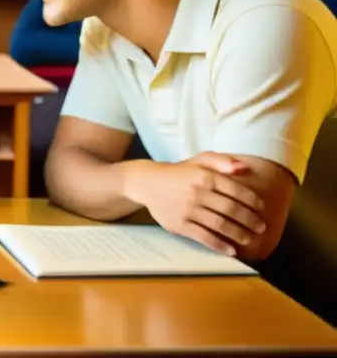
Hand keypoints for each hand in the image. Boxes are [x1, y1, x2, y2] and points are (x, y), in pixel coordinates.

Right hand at [128, 152, 266, 255]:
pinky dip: (219, 245)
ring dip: (239, 234)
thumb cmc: (179, 173)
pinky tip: (231, 250)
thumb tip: (244, 168)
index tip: (262, 209)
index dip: (252, 201)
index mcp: (204, 176)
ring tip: (249, 239)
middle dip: (250, 220)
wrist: (147, 183)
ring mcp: (187, 210)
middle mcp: (197, 192)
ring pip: (220, 225)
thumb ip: (221, 161)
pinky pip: (203, 237)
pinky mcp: (179, 224)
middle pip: (231, 209)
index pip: (235, 190)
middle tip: (261, 227)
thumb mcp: (198, 160)